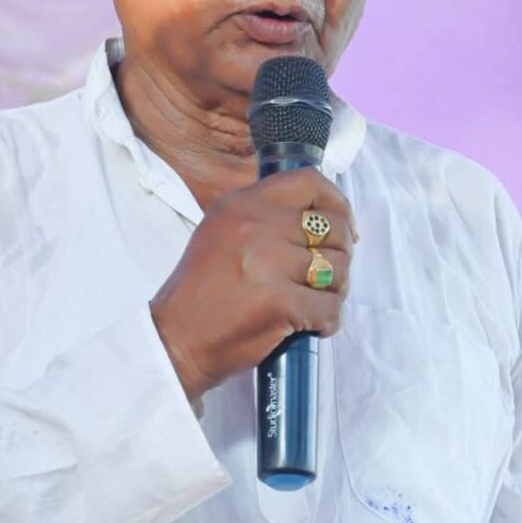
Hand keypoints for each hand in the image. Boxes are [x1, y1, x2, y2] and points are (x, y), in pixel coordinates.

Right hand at [150, 168, 355, 403]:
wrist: (176, 340)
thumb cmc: (202, 293)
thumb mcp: (223, 233)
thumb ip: (267, 218)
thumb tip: (326, 219)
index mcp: (242, 203)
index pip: (309, 182)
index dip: (339, 205)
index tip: (345, 229)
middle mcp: (255, 225)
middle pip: (334, 228)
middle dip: (341, 256)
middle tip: (328, 277)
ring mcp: (268, 262)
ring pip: (337, 269)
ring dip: (335, 291)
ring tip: (314, 303)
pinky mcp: (280, 302)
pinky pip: (330, 307)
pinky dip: (327, 321)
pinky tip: (310, 326)